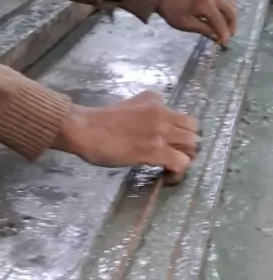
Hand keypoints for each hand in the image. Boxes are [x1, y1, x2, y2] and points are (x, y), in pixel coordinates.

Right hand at [55, 91, 199, 181]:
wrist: (84, 129)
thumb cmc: (99, 122)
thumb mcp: (129, 106)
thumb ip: (145, 110)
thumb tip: (151, 121)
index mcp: (156, 101)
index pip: (185, 117)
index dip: (183, 134)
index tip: (173, 145)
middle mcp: (162, 114)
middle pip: (194, 131)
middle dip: (188, 147)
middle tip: (174, 157)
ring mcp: (159, 132)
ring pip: (192, 146)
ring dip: (185, 159)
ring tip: (171, 168)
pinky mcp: (154, 150)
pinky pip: (181, 163)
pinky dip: (178, 173)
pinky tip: (167, 177)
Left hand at [158, 0, 237, 45]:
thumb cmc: (173, 12)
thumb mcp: (187, 24)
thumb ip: (204, 30)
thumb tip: (217, 38)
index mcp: (206, 4)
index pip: (220, 21)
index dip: (224, 34)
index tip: (225, 44)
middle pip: (230, 12)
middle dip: (231, 26)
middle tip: (228, 39)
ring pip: (229, 8)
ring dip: (230, 20)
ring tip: (226, 33)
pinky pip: (224, 5)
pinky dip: (226, 15)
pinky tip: (222, 25)